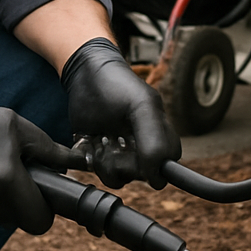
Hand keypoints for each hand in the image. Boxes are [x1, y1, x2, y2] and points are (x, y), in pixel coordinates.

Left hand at [61, 38, 181, 188]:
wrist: (84, 73)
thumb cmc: (116, 84)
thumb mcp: (141, 106)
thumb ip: (155, 140)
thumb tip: (157, 177)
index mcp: (159, 134)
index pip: (166, 166)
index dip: (151, 165)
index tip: (133, 148)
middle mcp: (141, 146)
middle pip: (139, 175)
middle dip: (122, 161)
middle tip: (113, 137)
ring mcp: (120, 150)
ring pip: (118, 176)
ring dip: (104, 161)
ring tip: (100, 138)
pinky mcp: (100, 153)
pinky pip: (99, 172)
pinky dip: (91, 160)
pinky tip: (90, 141)